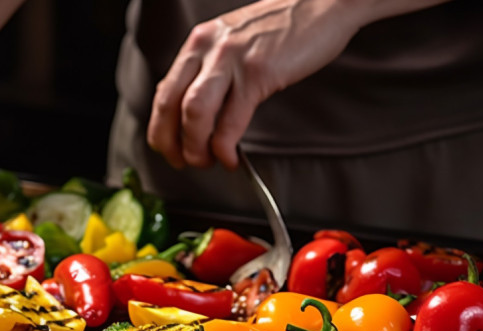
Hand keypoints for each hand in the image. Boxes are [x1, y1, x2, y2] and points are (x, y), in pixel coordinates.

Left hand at [146, 0, 363, 169]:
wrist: (322, 2)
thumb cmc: (282, 28)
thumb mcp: (233, 43)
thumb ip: (211, 72)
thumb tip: (194, 113)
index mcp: (198, 43)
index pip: (163, 93)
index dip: (160, 130)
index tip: (169, 150)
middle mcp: (208, 49)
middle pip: (169, 105)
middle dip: (170, 143)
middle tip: (182, 162)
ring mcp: (232, 59)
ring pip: (194, 113)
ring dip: (195, 147)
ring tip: (206, 162)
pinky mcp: (258, 72)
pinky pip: (231, 120)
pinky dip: (225, 147)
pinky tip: (231, 158)